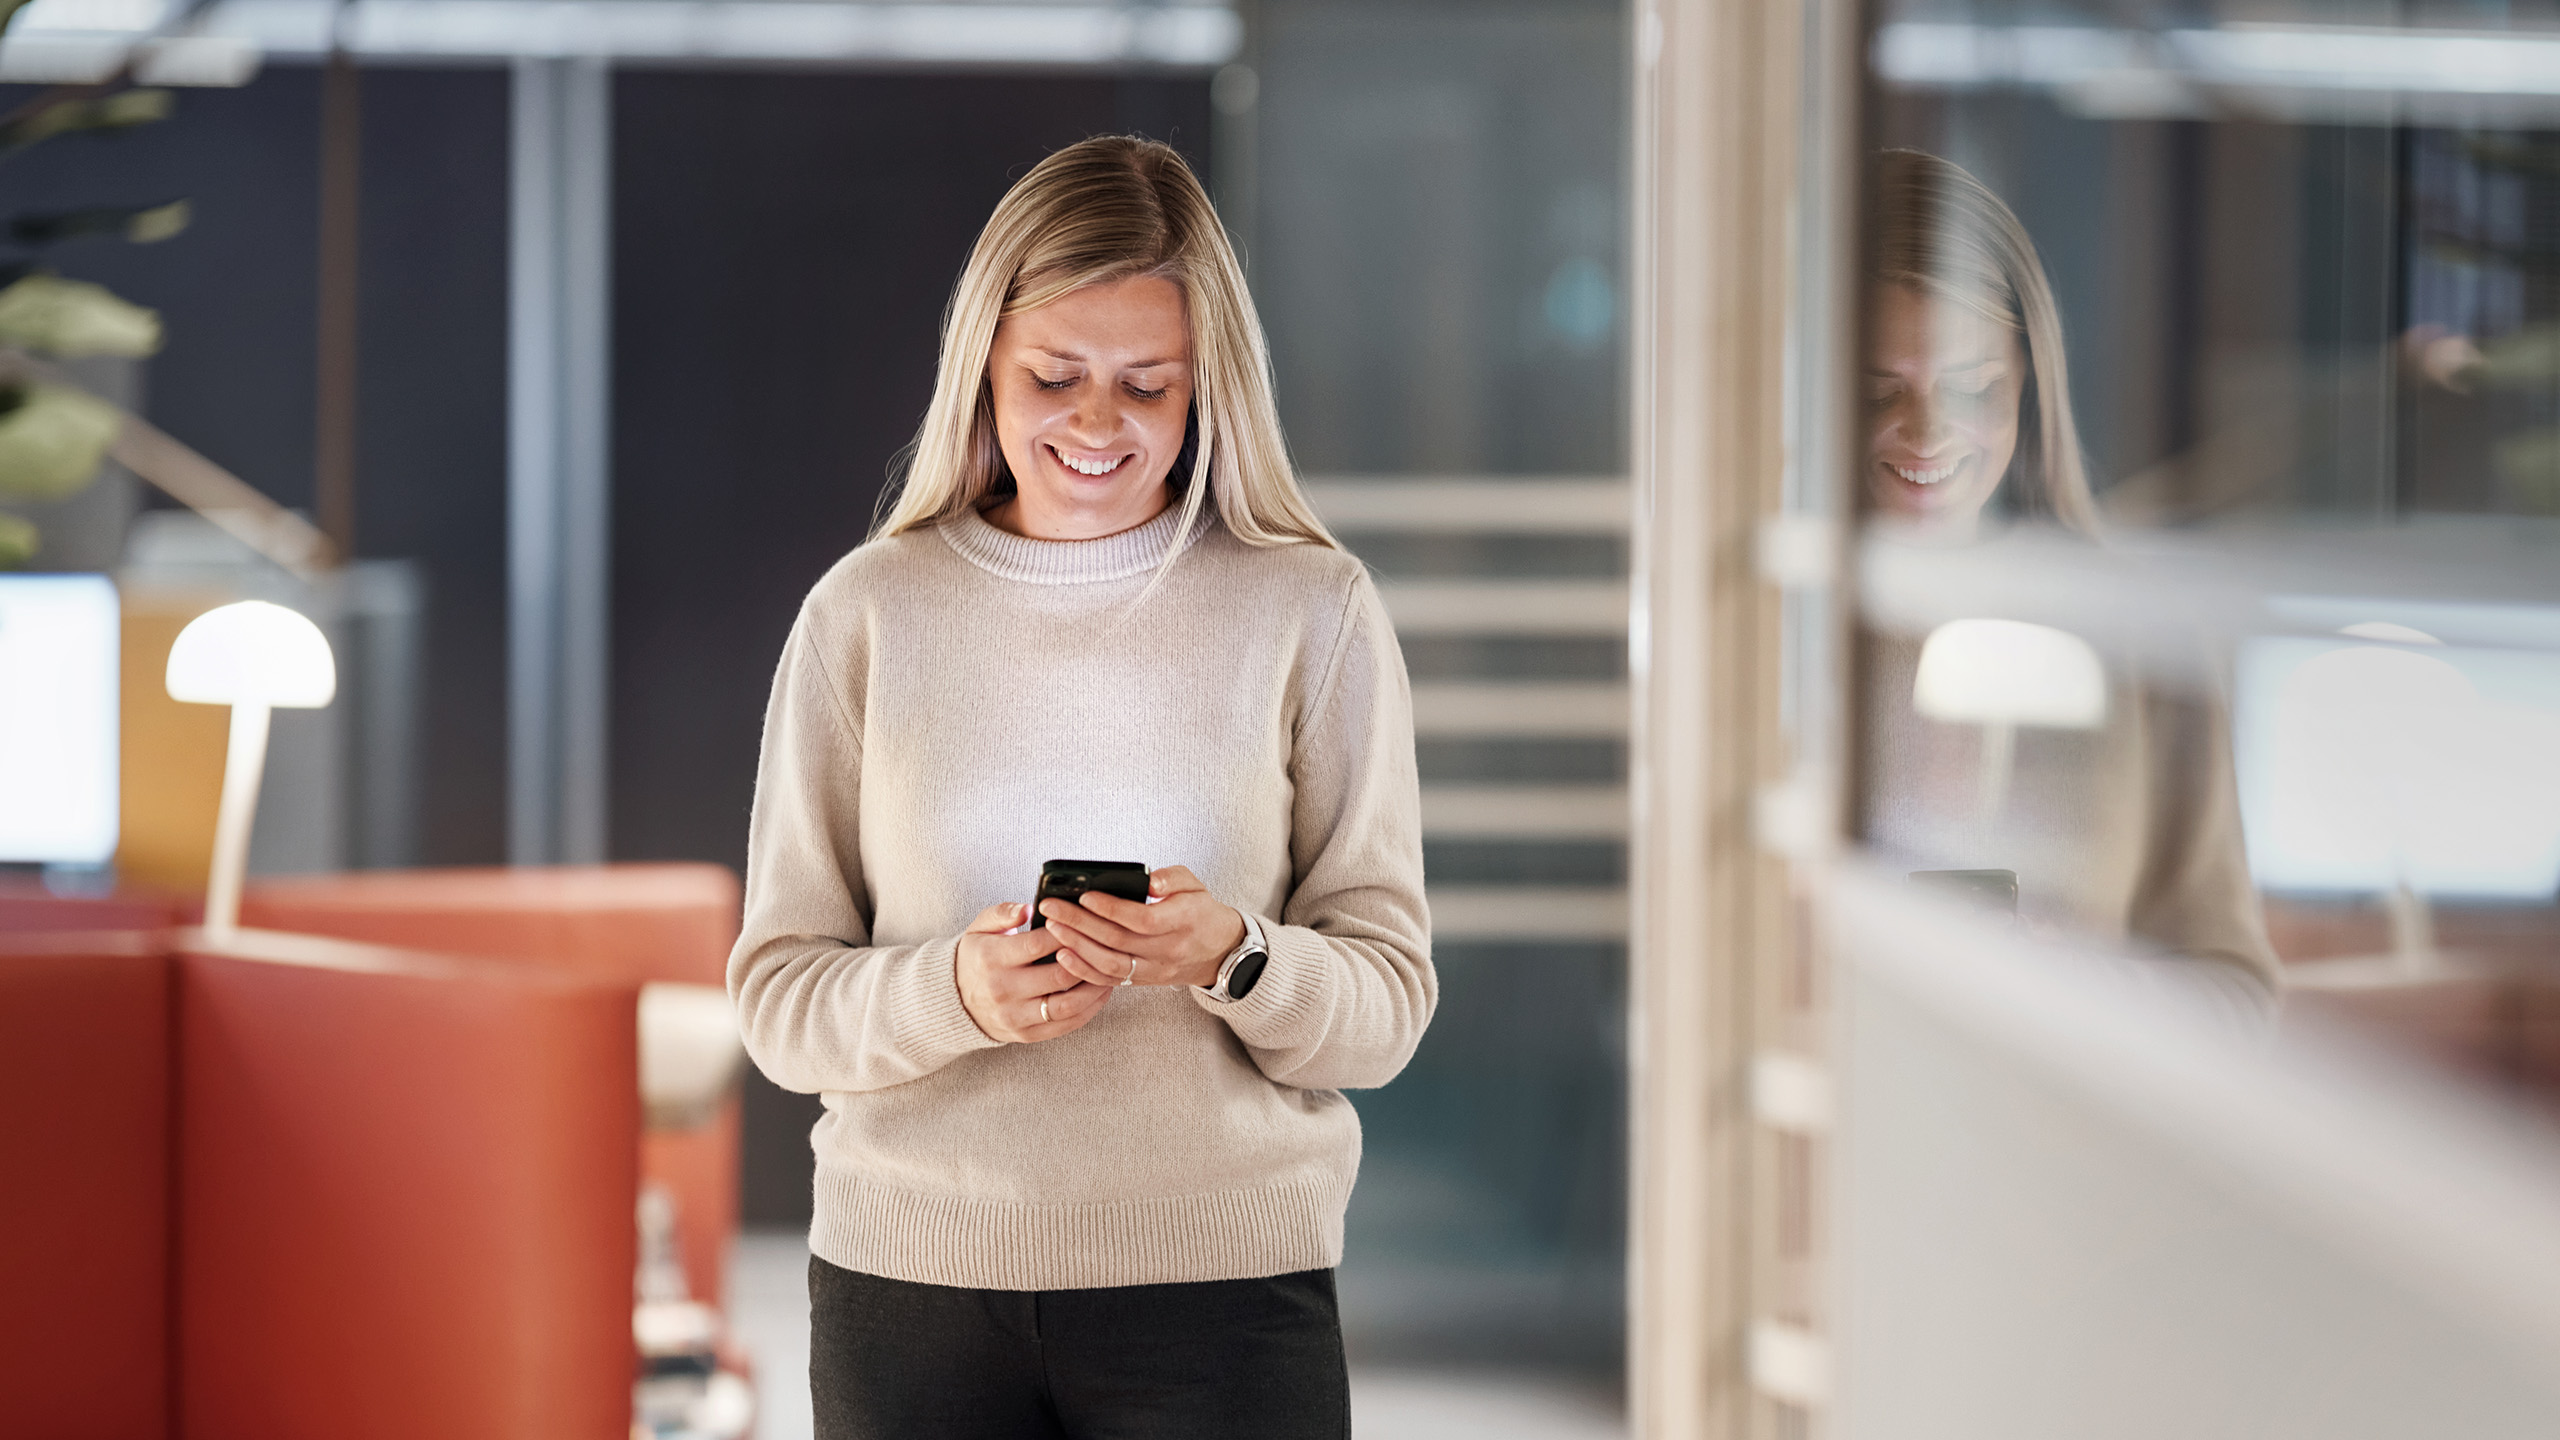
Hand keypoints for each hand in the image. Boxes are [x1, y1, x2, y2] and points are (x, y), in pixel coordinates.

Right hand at [955, 901, 1110, 1042]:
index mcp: (991, 958)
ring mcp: (1014, 1016)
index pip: (1038, 944)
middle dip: (1087, 958)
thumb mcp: (979, 927)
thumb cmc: (976, 956)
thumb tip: (1028, 908)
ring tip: (1109, 970)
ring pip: (1067, 1005)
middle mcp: (1002, 989)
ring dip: (1094, 988)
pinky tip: (1100, 993)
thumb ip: (1003, 913)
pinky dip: (1089, 1010)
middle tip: (1105, 945)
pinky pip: (1065, 1025)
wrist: (953, 1001)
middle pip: (1058, 975)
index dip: (1067, 932)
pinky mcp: (1025, 1035)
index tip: (1085, 922)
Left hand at [1044, 866, 1246, 991]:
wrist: (1218, 951)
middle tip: (1052, 907)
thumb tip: (1148, 881)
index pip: (1142, 919)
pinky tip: (1063, 954)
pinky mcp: (1142, 981)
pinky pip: (1109, 980)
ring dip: (1077, 946)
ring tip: (1052, 928)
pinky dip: (1083, 970)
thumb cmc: (1200, 912)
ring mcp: (1153, 969)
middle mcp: (1167, 950)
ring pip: (1110, 964)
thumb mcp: (1195, 885)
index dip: (1111, 908)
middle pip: (1117, 940)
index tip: (1085, 895)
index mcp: (1182, 921)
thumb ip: (1172, 878)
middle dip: (1079, 923)